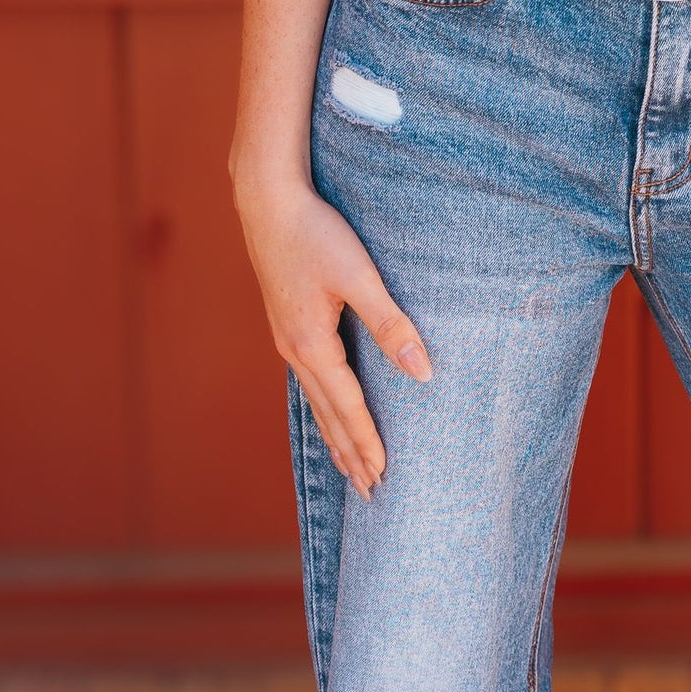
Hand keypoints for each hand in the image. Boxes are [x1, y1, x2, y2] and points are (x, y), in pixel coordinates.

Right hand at [232, 169, 432, 500]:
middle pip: (327, 414)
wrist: (267, 199)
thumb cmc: (316, 233)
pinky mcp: (287, 322)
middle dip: (349, 453)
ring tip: (350, 465)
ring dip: (334, 434)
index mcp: (311, 344)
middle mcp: (294, 349)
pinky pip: (308, 378)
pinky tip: (328, 406)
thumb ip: (390, 324)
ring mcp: (287, 337)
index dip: (367, 442)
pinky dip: (323, 405)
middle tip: (370, 492)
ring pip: (315, 399)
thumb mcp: (359, 276)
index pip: (347, 406)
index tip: (383, 478)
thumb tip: (423, 372)